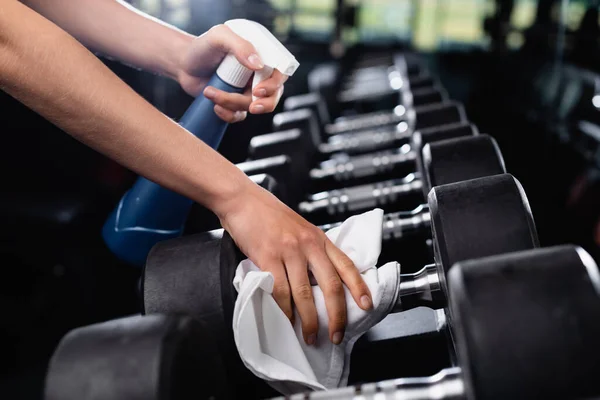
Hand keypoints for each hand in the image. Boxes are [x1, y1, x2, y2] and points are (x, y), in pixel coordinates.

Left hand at [177, 24, 286, 122]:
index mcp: (261, 57)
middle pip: (273, 95)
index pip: (279, 72)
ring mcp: (247, 91)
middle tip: (252, 107)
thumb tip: (258, 64)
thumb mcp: (220, 37)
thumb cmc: (203, 47)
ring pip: (253, 107)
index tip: (258, 91)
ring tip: (210, 92)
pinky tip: (214, 106)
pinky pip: (239, 116)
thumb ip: (239, 46)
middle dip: (265, 105)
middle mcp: (258, 75)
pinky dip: (227, 115)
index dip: (274, 85)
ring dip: (232, 104)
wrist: (183, 64)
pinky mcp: (235, 104)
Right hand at [216, 181, 372, 344]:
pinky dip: (284, 310)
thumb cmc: (267, 213)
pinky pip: (280, 290)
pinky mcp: (267, 257)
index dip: (359, 287)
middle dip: (336, 315)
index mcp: (319, 238)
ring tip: (309, 335)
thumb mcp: (299, 228)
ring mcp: (288, 251)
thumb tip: (318, 278)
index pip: (346, 265)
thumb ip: (311, 249)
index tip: (366, 305)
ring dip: (308, 320)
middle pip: (330, 285)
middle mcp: (308, 244)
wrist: (242, 199)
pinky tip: (286, 320)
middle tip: (336, 334)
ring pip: (304, 294)